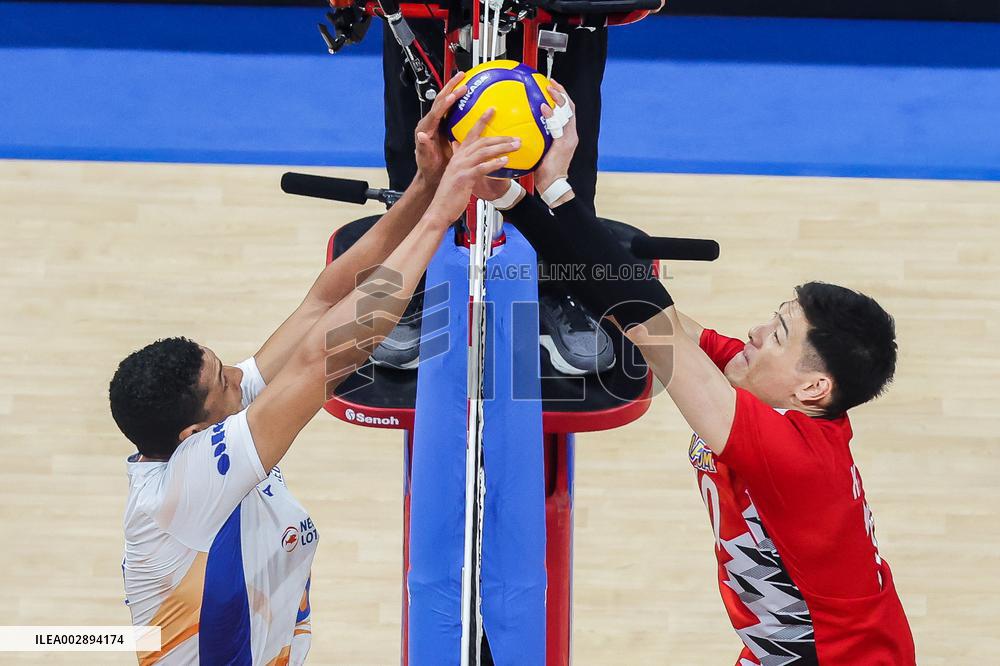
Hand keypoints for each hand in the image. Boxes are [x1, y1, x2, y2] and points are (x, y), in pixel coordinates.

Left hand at [414, 72, 467, 183]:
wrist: (431, 173)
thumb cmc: (429, 168)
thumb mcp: (426, 159)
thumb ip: (423, 147)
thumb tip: (421, 136)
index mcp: (425, 129)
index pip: (436, 112)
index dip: (445, 103)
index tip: (454, 95)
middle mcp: (429, 122)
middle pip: (440, 100)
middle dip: (450, 87)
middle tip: (461, 77)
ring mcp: (437, 122)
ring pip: (445, 101)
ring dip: (454, 89)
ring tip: (464, 78)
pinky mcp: (443, 125)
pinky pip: (450, 109)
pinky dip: (458, 99)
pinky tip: (467, 94)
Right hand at [425, 109, 518, 224]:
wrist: (439, 210)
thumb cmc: (450, 196)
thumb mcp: (457, 176)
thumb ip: (467, 166)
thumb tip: (478, 161)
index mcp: (458, 156)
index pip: (470, 134)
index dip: (481, 121)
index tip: (491, 110)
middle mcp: (459, 159)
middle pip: (481, 141)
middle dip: (500, 137)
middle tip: (515, 136)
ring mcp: (461, 168)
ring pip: (483, 152)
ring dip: (501, 147)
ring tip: (516, 145)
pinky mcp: (464, 178)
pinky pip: (481, 167)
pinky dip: (494, 163)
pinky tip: (505, 161)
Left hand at [536, 80, 578, 197]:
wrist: (552, 185)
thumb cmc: (543, 171)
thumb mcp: (540, 150)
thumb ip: (536, 137)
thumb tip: (521, 128)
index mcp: (566, 134)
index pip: (566, 111)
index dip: (561, 97)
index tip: (551, 86)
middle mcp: (570, 134)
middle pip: (570, 107)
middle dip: (561, 93)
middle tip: (551, 82)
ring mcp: (569, 138)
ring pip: (568, 113)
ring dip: (559, 99)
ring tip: (549, 89)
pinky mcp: (564, 144)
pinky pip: (559, 126)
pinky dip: (552, 115)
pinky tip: (543, 107)